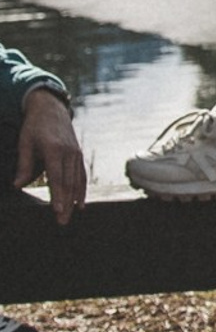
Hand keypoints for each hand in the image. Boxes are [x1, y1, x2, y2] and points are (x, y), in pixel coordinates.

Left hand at [15, 87, 84, 226]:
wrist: (51, 109)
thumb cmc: (34, 127)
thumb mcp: (24, 143)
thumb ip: (24, 165)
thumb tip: (18, 185)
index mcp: (55, 150)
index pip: (57, 177)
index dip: (57, 195)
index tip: (57, 210)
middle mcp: (69, 153)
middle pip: (68, 183)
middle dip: (66, 204)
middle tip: (63, 222)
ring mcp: (76, 153)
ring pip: (77, 180)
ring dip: (75, 200)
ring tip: (71, 216)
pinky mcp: (78, 155)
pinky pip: (81, 175)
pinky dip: (81, 190)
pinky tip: (79, 202)